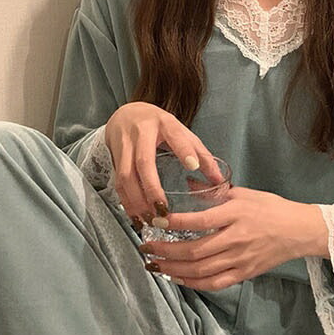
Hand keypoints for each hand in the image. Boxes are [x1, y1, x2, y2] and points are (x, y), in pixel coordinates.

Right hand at [104, 102, 224, 221]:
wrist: (125, 115)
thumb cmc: (158, 126)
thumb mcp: (181, 132)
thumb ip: (200, 154)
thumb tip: (219, 179)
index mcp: (164, 123)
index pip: (175, 136)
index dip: (184, 151)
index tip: (193, 166)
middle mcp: (141, 132)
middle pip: (143, 162)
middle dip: (152, 189)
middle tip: (163, 211)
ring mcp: (124, 144)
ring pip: (126, 176)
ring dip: (137, 201)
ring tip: (150, 219)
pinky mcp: (114, 158)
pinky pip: (118, 184)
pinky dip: (127, 203)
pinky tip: (137, 217)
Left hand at [139, 189, 328, 289]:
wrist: (298, 231)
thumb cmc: (270, 208)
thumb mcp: (242, 193)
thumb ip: (213, 192)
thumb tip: (187, 182)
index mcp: (235, 214)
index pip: (199, 221)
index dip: (174, 223)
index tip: (154, 221)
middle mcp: (236, 238)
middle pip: (194, 250)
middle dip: (165, 251)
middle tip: (146, 248)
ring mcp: (240, 259)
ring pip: (200, 270)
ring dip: (173, 269)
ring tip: (154, 265)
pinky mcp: (243, 273)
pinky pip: (214, 283)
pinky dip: (192, 283)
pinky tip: (176, 278)